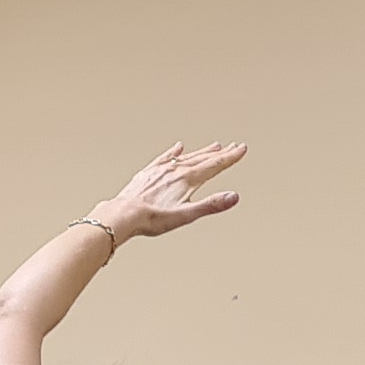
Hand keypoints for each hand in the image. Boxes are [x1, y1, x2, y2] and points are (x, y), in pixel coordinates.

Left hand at [90, 141, 247, 240]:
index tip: (241, 149)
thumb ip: (210, 205)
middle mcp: (175, 170)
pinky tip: (178, 148)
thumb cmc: (151, 218)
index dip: (230, 157)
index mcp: (187, 179)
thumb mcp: (186, 215)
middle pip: (203, 158)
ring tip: (214, 146)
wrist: (123, 214)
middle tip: (233, 146)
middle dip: (220, 153)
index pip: (214, 165)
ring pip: (187, 157)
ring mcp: (161, 170)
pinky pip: (165, 158)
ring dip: (202, 151)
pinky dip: (174, 152)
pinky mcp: (148, 173)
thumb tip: (233, 197)